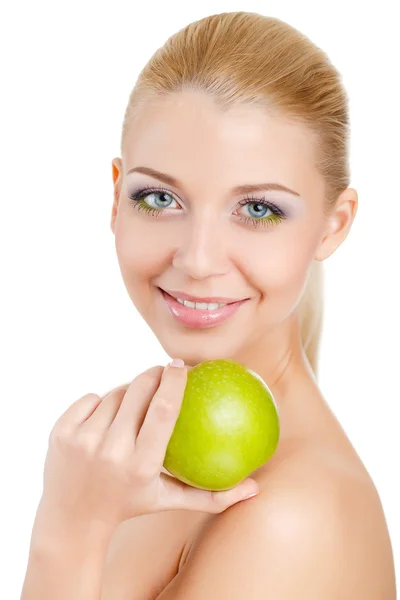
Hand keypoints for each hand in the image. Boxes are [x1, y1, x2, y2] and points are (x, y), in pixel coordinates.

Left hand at [40, 361, 258, 529]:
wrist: (71, 520)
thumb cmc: (129, 506)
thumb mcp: (169, 502)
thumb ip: (212, 496)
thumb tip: (255, 488)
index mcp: (140, 465)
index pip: (163, 410)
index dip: (174, 380)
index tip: (181, 365)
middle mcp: (110, 451)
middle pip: (138, 392)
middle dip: (152, 375)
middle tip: (161, 372)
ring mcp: (82, 440)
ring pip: (114, 394)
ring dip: (127, 393)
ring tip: (134, 405)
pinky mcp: (61, 433)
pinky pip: (90, 399)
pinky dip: (101, 403)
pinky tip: (105, 419)